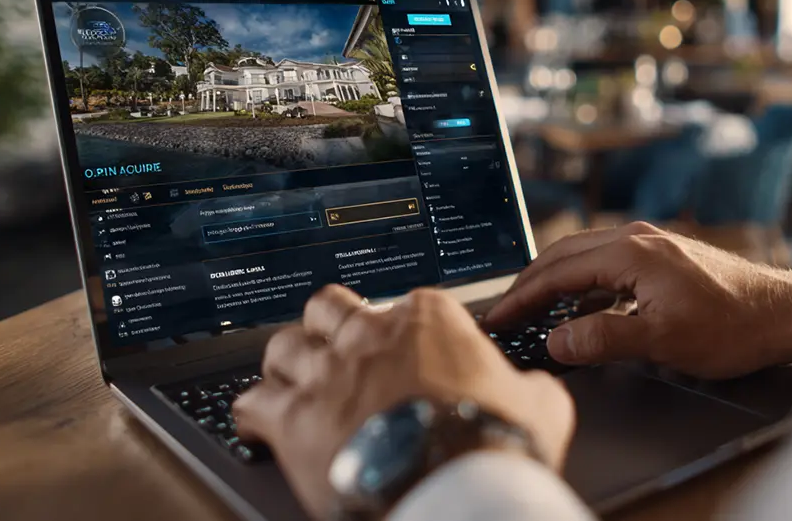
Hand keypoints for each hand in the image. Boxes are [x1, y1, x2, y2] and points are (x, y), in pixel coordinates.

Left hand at [233, 284, 574, 519]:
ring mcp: (327, 373)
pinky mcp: (293, 418)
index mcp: (428, 319)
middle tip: (335, 349)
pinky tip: (258, 422)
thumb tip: (535, 390)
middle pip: (329, 307)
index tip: (404, 349)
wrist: (455, 490)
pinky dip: (253, 413)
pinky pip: (251, 402)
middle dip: (329, 326)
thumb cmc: (497, 444)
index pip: (406, 302)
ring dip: (288, 364)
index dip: (403, 329)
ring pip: (283, 345)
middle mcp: (370, 334)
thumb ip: (530, 385)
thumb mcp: (540, 404)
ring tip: (292, 383)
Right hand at [486, 222, 791, 378]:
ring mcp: (651, 245)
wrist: (784, 314)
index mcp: (631, 252)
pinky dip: (583, 284)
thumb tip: (557, 338)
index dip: (522, 296)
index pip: (558, 272)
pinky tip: (581, 308)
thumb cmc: (732, 325)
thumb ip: (603, 338)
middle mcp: (637, 239)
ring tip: (533, 309)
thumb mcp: (661, 340)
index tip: (497, 316)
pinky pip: (608, 265)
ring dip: (556, 281)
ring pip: (586, 258)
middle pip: (565, 255)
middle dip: (530, 282)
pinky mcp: (663, 258)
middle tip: (504, 310)